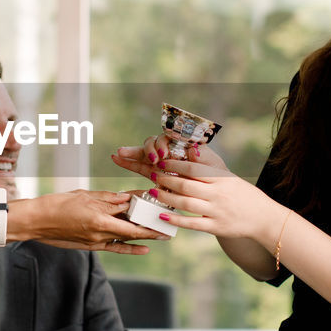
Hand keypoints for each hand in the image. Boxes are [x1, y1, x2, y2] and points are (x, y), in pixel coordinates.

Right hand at [14, 190, 166, 253]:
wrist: (36, 221)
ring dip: (143, 236)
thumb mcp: (86, 196)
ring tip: (161, 234)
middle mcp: (100, 234)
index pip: (131, 218)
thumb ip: (109, 199)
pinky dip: (129, 248)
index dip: (148, 216)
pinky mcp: (91, 246)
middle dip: (151, 228)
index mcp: (99, 219)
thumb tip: (128, 198)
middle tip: (168, 225)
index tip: (162, 211)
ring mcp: (95, 242)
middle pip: (132, 230)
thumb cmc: (58, 204)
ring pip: (125, 238)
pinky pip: (115, 247)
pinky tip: (143, 248)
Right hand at [112, 134, 227, 182]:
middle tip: (154, 160)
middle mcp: (169, 150)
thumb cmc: (215, 176)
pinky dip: (127, 161)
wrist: (214, 193)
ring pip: (143, 152)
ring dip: (133, 152)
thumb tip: (194, 148)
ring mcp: (160, 161)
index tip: (163, 155)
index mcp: (182, 145)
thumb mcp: (213, 167)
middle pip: (152, 142)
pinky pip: (138, 165)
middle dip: (149, 149)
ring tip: (125, 156)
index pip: (166, 138)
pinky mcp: (153, 172)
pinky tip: (116, 158)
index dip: (161, 144)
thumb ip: (204, 158)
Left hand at [116, 156, 279, 241]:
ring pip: (186, 203)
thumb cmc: (243, 195)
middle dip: (166, 179)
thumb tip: (190, 152)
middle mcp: (219, 194)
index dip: (176, 165)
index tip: (162, 162)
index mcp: (222, 179)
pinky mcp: (216, 227)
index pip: (195, 169)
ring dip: (167, 197)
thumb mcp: (230, 178)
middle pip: (186, 185)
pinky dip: (175, 219)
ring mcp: (217, 212)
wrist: (264, 218)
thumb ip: (210, 169)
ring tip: (154, 192)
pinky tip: (162, 215)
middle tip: (153, 175)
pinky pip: (191, 223)